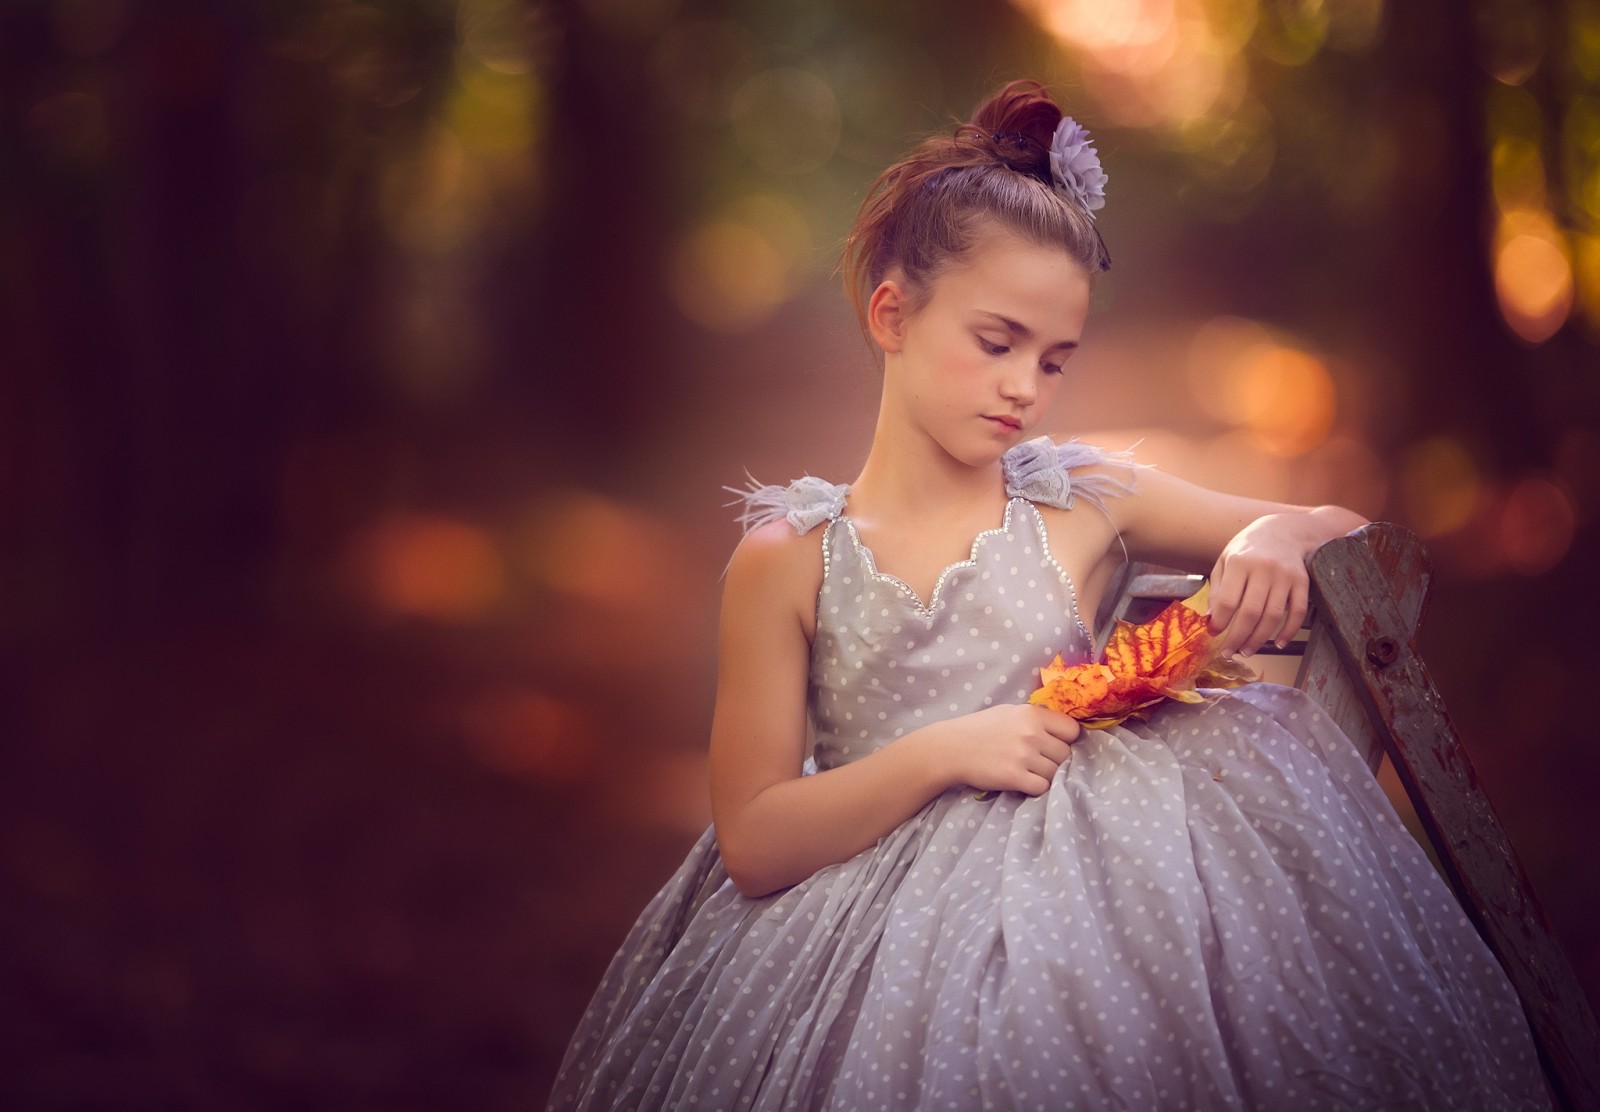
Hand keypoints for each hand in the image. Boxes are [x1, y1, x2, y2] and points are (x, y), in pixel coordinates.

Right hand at [924, 703, 1079, 795]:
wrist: (951, 748)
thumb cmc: (980, 728)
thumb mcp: (1009, 712)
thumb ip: (1036, 718)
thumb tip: (1063, 729)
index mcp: (1032, 714)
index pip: (1072, 730)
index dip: (1066, 740)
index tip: (1054, 745)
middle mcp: (1031, 733)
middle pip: (1066, 755)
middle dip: (1055, 760)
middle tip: (1037, 761)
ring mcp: (1024, 756)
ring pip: (1055, 773)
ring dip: (1044, 776)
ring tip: (1027, 772)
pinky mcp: (1015, 776)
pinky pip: (1042, 788)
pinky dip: (1035, 788)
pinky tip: (1022, 782)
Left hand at [1206, 513, 1311, 656]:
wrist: (1284, 530)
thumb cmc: (1249, 548)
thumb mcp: (1226, 561)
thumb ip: (1217, 589)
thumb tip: (1212, 619)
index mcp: (1240, 562)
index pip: (1228, 600)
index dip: (1220, 622)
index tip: (1213, 633)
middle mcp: (1263, 569)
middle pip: (1251, 613)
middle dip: (1238, 637)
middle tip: (1230, 652)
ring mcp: (1285, 576)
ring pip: (1273, 616)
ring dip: (1260, 639)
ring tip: (1248, 650)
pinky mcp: (1303, 582)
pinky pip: (1298, 612)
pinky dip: (1289, 631)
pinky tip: (1279, 643)